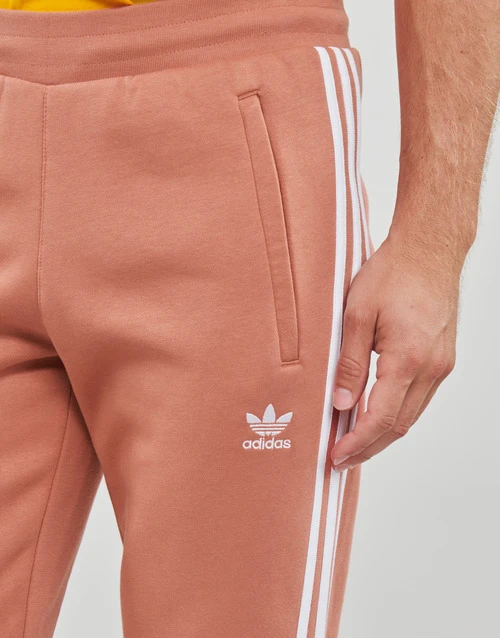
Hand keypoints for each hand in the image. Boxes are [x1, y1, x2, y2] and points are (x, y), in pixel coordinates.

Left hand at [331, 228, 461, 470]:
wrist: (429, 249)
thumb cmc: (392, 274)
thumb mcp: (357, 315)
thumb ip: (348, 363)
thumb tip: (340, 403)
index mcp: (408, 360)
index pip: (380, 419)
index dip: (356, 443)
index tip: (336, 455)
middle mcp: (431, 369)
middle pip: (399, 426)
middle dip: (368, 447)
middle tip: (341, 458)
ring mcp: (441, 365)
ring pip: (411, 415)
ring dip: (382, 434)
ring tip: (354, 442)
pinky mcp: (442, 359)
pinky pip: (418, 399)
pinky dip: (395, 414)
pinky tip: (376, 415)